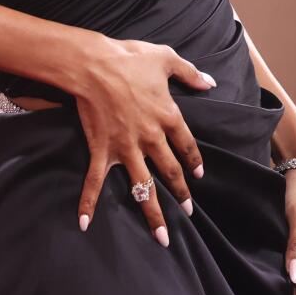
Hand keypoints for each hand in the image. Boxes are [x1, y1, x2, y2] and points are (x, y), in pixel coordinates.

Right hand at [68, 36, 215, 247]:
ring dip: (153, 213)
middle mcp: (151, 138)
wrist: (93, 64)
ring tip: (162, 236)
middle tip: (188, 211)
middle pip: (170, 172)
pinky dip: (89, 202)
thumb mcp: (166, 58)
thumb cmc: (128, 58)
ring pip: (143, 187)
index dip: (194, 162)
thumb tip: (210, 82)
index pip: (187, 146)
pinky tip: (85, 223)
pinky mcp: (102, 150)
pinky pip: (95, 181)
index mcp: (168, 116)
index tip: (198, 175)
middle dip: (181, 194)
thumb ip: (190, 73)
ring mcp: (126, 148)